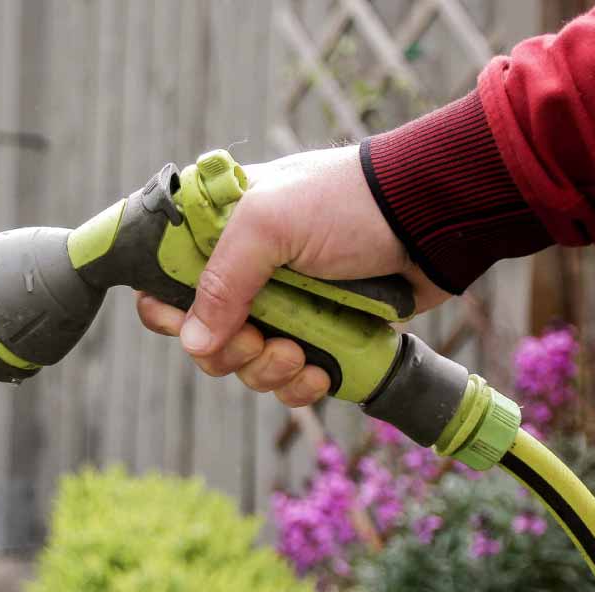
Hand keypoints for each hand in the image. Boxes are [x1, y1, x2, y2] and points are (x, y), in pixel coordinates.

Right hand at [136, 145, 448, 406]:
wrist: (429, 218)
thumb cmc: (346, 203)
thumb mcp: (269, 225)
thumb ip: (222, 280)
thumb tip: (194, 344)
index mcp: (221, 233)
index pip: (165, 279)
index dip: (167, 310)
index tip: (185, 325)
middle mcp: (246, 272)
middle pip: (203, 336)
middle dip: (229, 350)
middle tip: (261, 340)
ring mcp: (284, 305)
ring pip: (245, 364)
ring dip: (267, 371)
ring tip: (300, 354)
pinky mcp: (321, 334)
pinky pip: (289, 379)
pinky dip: (299, 385)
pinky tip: (320, 374)